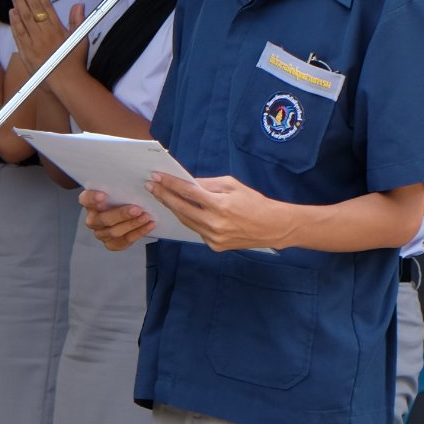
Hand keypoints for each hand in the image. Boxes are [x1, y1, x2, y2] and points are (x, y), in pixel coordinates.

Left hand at [8, 0, 78, 67]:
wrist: (67, 83)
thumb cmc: (74, 63)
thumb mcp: (80, 39)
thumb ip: (78, 21)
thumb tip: (79, 4)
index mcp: (57, 28)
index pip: (45, 4)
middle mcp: (44, 33)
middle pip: (32, 7)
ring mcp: (34, 42)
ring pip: (24, 18)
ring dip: (17, 2)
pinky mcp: (27, 52)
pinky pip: (19, 35)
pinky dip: (15, 22)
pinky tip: (11, 11)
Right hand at [81, 188, 155, 250]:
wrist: (128, 211)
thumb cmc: (122, 197)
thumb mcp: (119, 188)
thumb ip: (119, 185)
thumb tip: (134, 176)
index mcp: (89, 203)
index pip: (86, 199)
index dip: (93, 199)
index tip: (104, 195)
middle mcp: (93, 219)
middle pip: (103, 219)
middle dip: (121, 214)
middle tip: (137, 209)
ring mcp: (101, 233)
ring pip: (114, 232)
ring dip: (132, 224)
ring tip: (146, 216)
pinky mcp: (112, 244)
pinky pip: (125, 240)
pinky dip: (139, 232)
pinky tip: (149, 225)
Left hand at [147, 173, 291, 251]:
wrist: (272, 227)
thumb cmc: (254, 202)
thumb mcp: (233, 185)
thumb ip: (209, 184)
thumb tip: (188, 183)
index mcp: (220, 205)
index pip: (188, 193)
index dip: (170, 184)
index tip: (156, 177)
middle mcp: (214, 224)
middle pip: (181, 208)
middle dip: (164, 196)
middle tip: (151, 186)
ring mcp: (213, 238)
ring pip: (186, 221)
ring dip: (173, 208)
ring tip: (162, 197)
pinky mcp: (214, 246)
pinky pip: (197, 230)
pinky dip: (190, 219)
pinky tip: (183, 210)